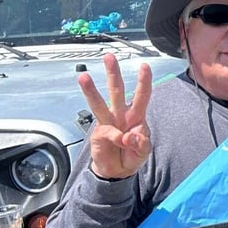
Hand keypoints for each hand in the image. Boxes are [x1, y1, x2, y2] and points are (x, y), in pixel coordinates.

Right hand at [78, 53, 152, 179]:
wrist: (117, 171)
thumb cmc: (131, 155)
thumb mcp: (144, 151)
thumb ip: (141, 144)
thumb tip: (130, 136)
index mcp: (136, 115)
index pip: (142, 95)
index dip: (143, 81)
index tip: (145, 66)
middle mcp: (120, 114)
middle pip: (116, 90)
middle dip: (113, 73)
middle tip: (109, 56)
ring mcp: (108, 122)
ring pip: (99, 103)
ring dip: (91, 90)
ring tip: (83, 76)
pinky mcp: (98, 133)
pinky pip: (108, 132)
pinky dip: (116, 138)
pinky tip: (120, 141)